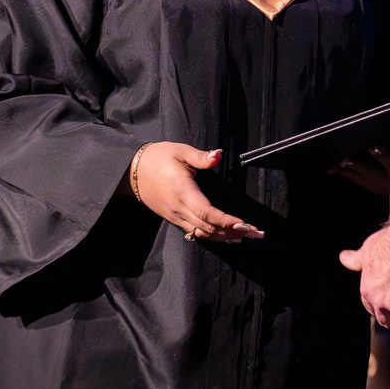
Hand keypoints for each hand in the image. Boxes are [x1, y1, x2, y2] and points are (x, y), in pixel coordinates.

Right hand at [132, 142, 265, 243]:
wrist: (132, 171)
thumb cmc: (158, 158)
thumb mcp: (180, 151)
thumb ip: (201, 157)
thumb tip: (219, 155)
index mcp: (182, 190)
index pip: (206, 212)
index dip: (225, 221)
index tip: (243, 224)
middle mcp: (179, 208)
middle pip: (208, 227)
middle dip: (233, 231)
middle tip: (256, 233)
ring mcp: (176, 216)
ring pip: (202, 233)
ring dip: (225, 237)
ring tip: (247, 237)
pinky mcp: (174, 219)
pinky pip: (195, 232)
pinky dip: (213, 236)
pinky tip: (227, 237)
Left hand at [329, 145, 389, 196]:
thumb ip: (385, 156)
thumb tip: (371, 147)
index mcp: (373, 174)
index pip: (356, 166)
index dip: (347, 161)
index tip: (337, 158)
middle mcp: (369, 180)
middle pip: (351, 173)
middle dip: (339, 169)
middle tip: (328, 167)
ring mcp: (371, 185)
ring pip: (354, 178)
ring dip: (343, 173)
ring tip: (333, 170)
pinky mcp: (375, 188)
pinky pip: (358, 180)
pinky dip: (351, 176)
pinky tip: (350, 175)